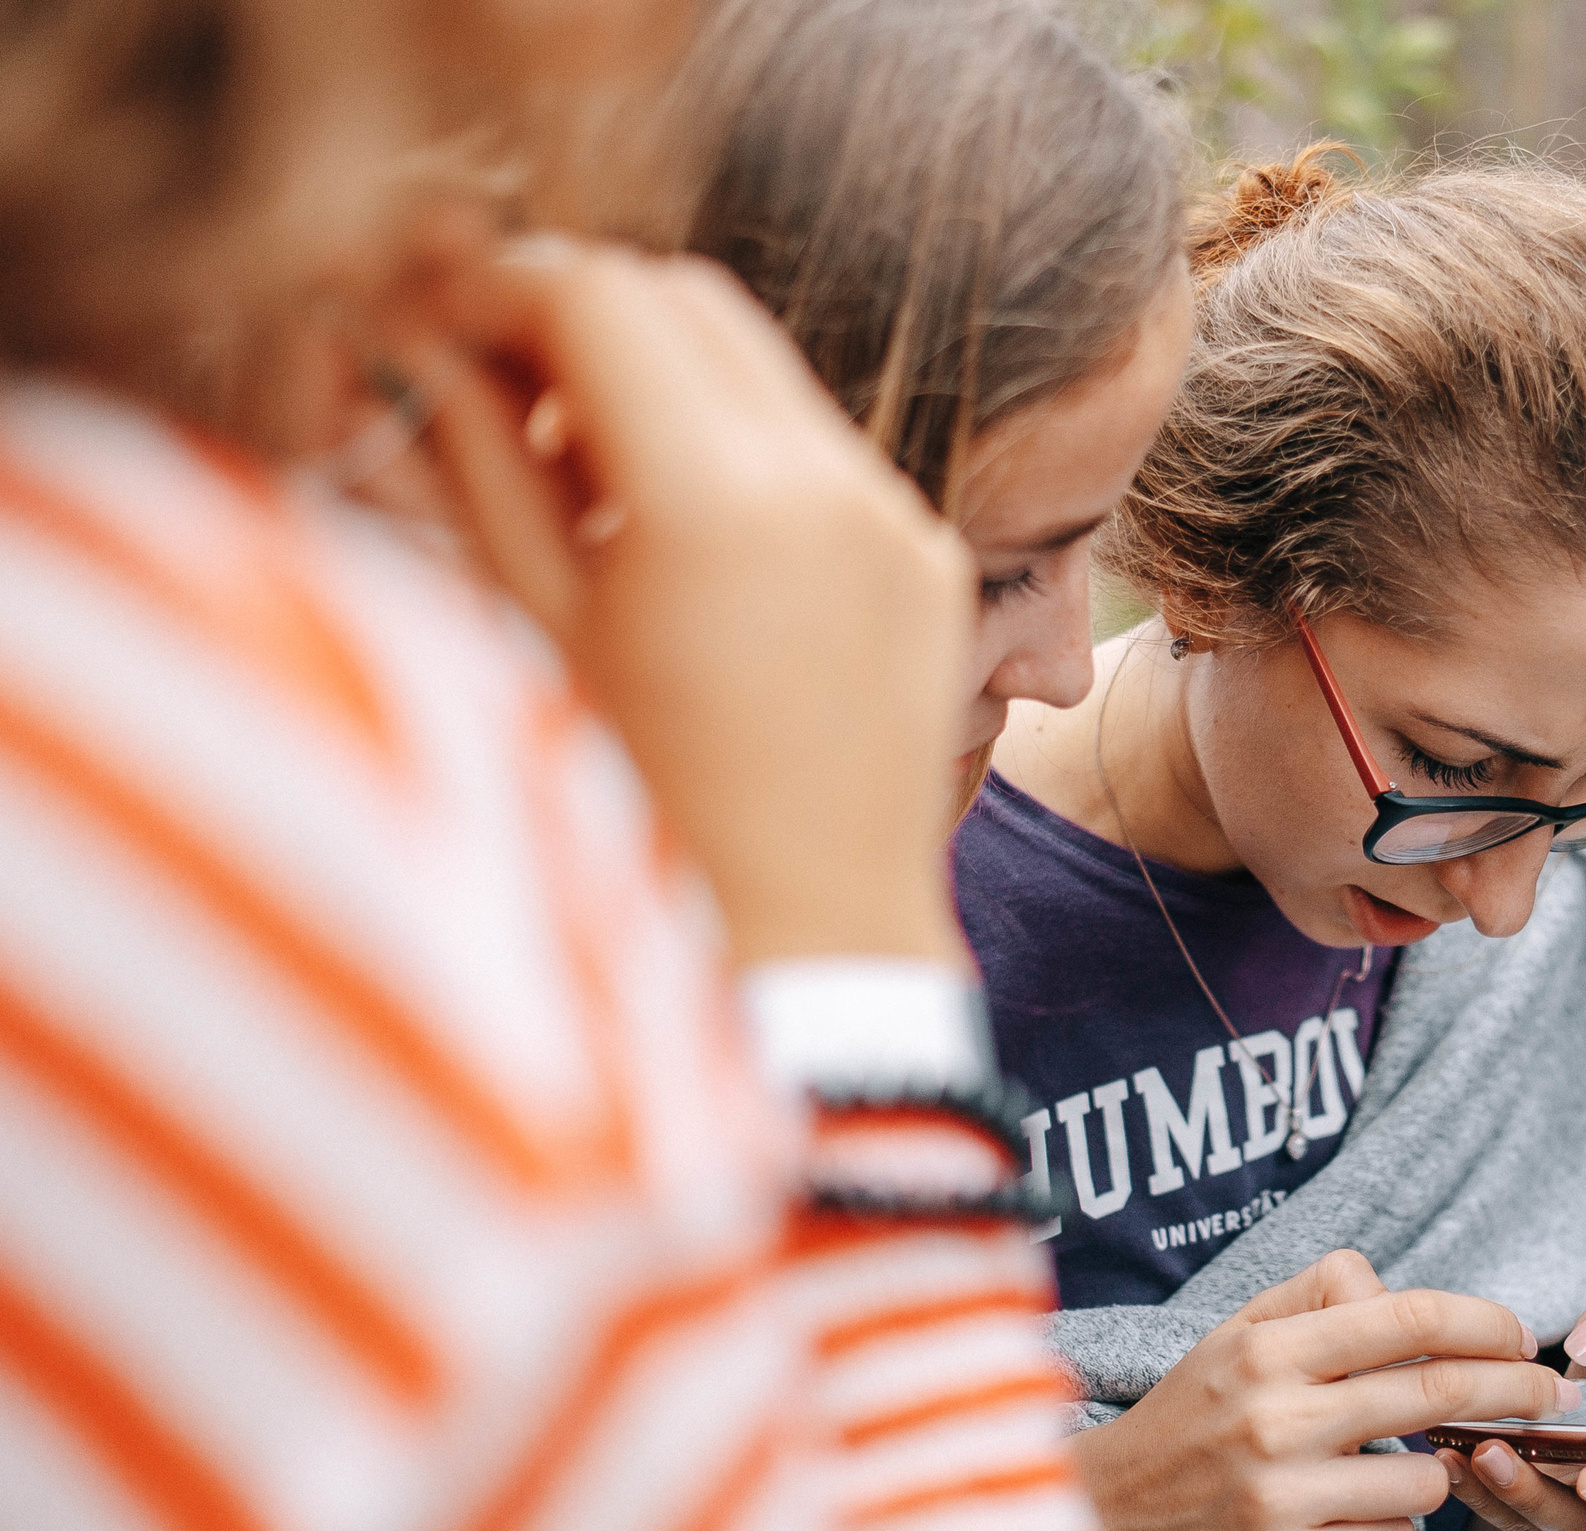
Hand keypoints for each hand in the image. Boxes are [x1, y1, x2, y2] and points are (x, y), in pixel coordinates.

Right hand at [415, 238, 972, 965]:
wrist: (812, 953)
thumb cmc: (640, 824)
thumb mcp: (529, 635)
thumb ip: (473, 468)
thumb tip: (417, 352)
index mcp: (717, 501)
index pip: (595, 298)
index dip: (498, 287)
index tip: (435, 319)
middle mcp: (831, 485)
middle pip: (685, 302)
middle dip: (580, 317)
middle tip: (492, 384)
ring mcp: (898, 519)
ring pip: (761, 369)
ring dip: (661, 380)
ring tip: (577, 484)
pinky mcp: (934, 561)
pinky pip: (824, 452)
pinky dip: (741, 453)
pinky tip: (678, 545)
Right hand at [1069, 1249, 1576, 1530]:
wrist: (1105, 1512)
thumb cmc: (1192, 1412)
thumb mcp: (1238, 1332)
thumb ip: (1319, 1295)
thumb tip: (1398, 1292)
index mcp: (1267, 1350)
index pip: (1407, 1317)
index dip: (1482, 1322)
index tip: (1518, 1333)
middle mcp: (1275, 1419)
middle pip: (1438, 1394)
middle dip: (1515, 1390)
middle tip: (1550, 1393)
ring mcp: (1281, 1498)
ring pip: (1425, 1479)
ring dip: (1430, 1473)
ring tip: (1386, 1468)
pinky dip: (1388, 1527)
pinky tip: (1348, 1516)